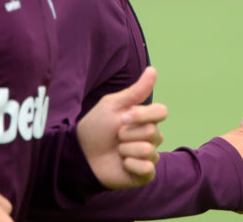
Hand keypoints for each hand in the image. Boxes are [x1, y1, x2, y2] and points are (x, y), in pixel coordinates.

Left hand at [77, 66, 167, 188]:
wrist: (81, 154)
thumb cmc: (95, 127)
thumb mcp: (113, 105)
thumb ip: (136, 90)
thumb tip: (153, 69)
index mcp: (145, 119)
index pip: (162, 112)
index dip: (143, 114)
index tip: (123, 117)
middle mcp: (150, 136)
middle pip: (154, 131)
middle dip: (128, 133)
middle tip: (115, 137)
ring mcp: (148, 155)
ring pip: (149, 150)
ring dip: (126, 149)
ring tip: (116, 151)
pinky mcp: (144, 174)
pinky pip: (148, 167)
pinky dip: (131, 165)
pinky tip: (122, 164)